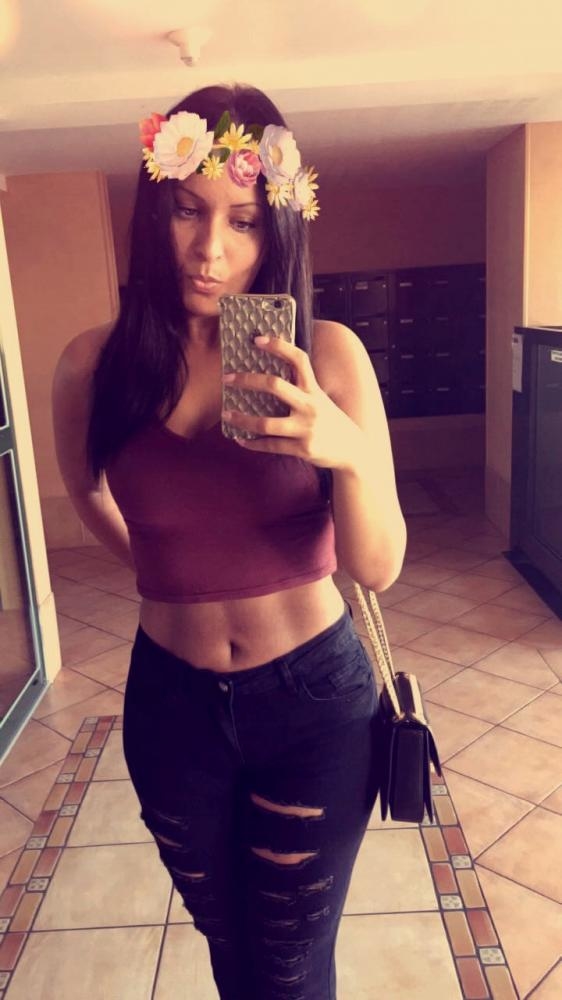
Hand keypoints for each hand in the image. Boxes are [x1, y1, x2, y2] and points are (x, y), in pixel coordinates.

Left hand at [221, 335, 362, 470]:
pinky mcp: (302, 449)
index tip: (257, 340)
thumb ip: (301, 389)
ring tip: (227, 414)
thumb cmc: (331, 422)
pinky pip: (270, 445)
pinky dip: (252, 443)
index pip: (299, 359)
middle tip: (227, 378)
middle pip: (274, 386)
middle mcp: (310, 406)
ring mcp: (306, 429)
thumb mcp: (321, 400)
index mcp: (315, 390)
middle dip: (247, 380)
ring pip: (265, 423)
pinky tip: (241, 440)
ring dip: (241, 419)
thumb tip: (269, 378)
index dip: (278, 346)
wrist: (354, 451)